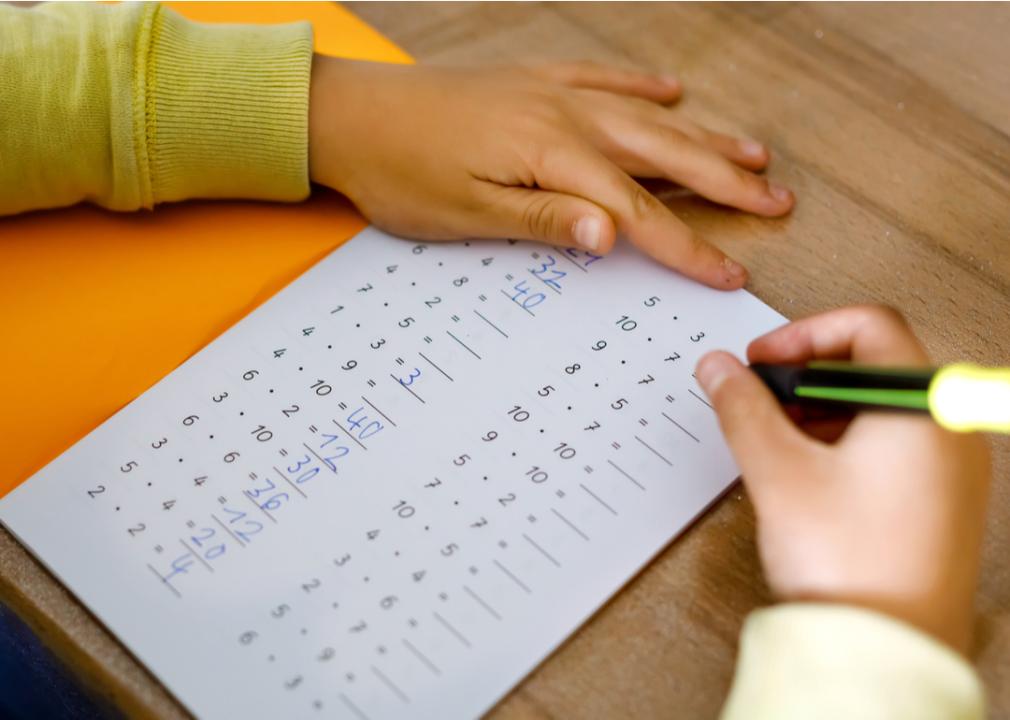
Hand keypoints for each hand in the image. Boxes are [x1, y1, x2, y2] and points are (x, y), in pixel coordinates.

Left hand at [308, 56, 794, 288]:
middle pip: (661, 155)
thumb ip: (544, 221)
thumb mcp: (466, 212)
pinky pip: (602, 79)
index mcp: (550, 156)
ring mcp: (551, 93)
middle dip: (724, 183)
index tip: (729, 271)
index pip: (636, 210)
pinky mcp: (532, 82)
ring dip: (703, 135)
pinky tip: (672, 92)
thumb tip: (611, 236)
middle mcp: (563, 116)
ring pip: (644, 117)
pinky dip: (641, 87)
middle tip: (776, 202)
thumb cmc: (400, 171)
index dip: (686, 245)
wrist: (349, 113)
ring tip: (753, 153)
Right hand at [696, 306, 989, 651]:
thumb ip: (743, 407)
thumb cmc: (851, 565)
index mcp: (921, 407)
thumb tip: (721, 369)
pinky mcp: (939, 498)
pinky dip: (844, 438)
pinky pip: (892, 442)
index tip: (763, 360)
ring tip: (777, 438)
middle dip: (807, 374)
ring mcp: (950, 467)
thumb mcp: (779, 470)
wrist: (882, 649)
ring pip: (880, 405)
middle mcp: (947, 428)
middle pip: (875, 363)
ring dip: (821, 407)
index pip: (868, 326)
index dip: (803, 334)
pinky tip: (807, 469)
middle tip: (763, 398)